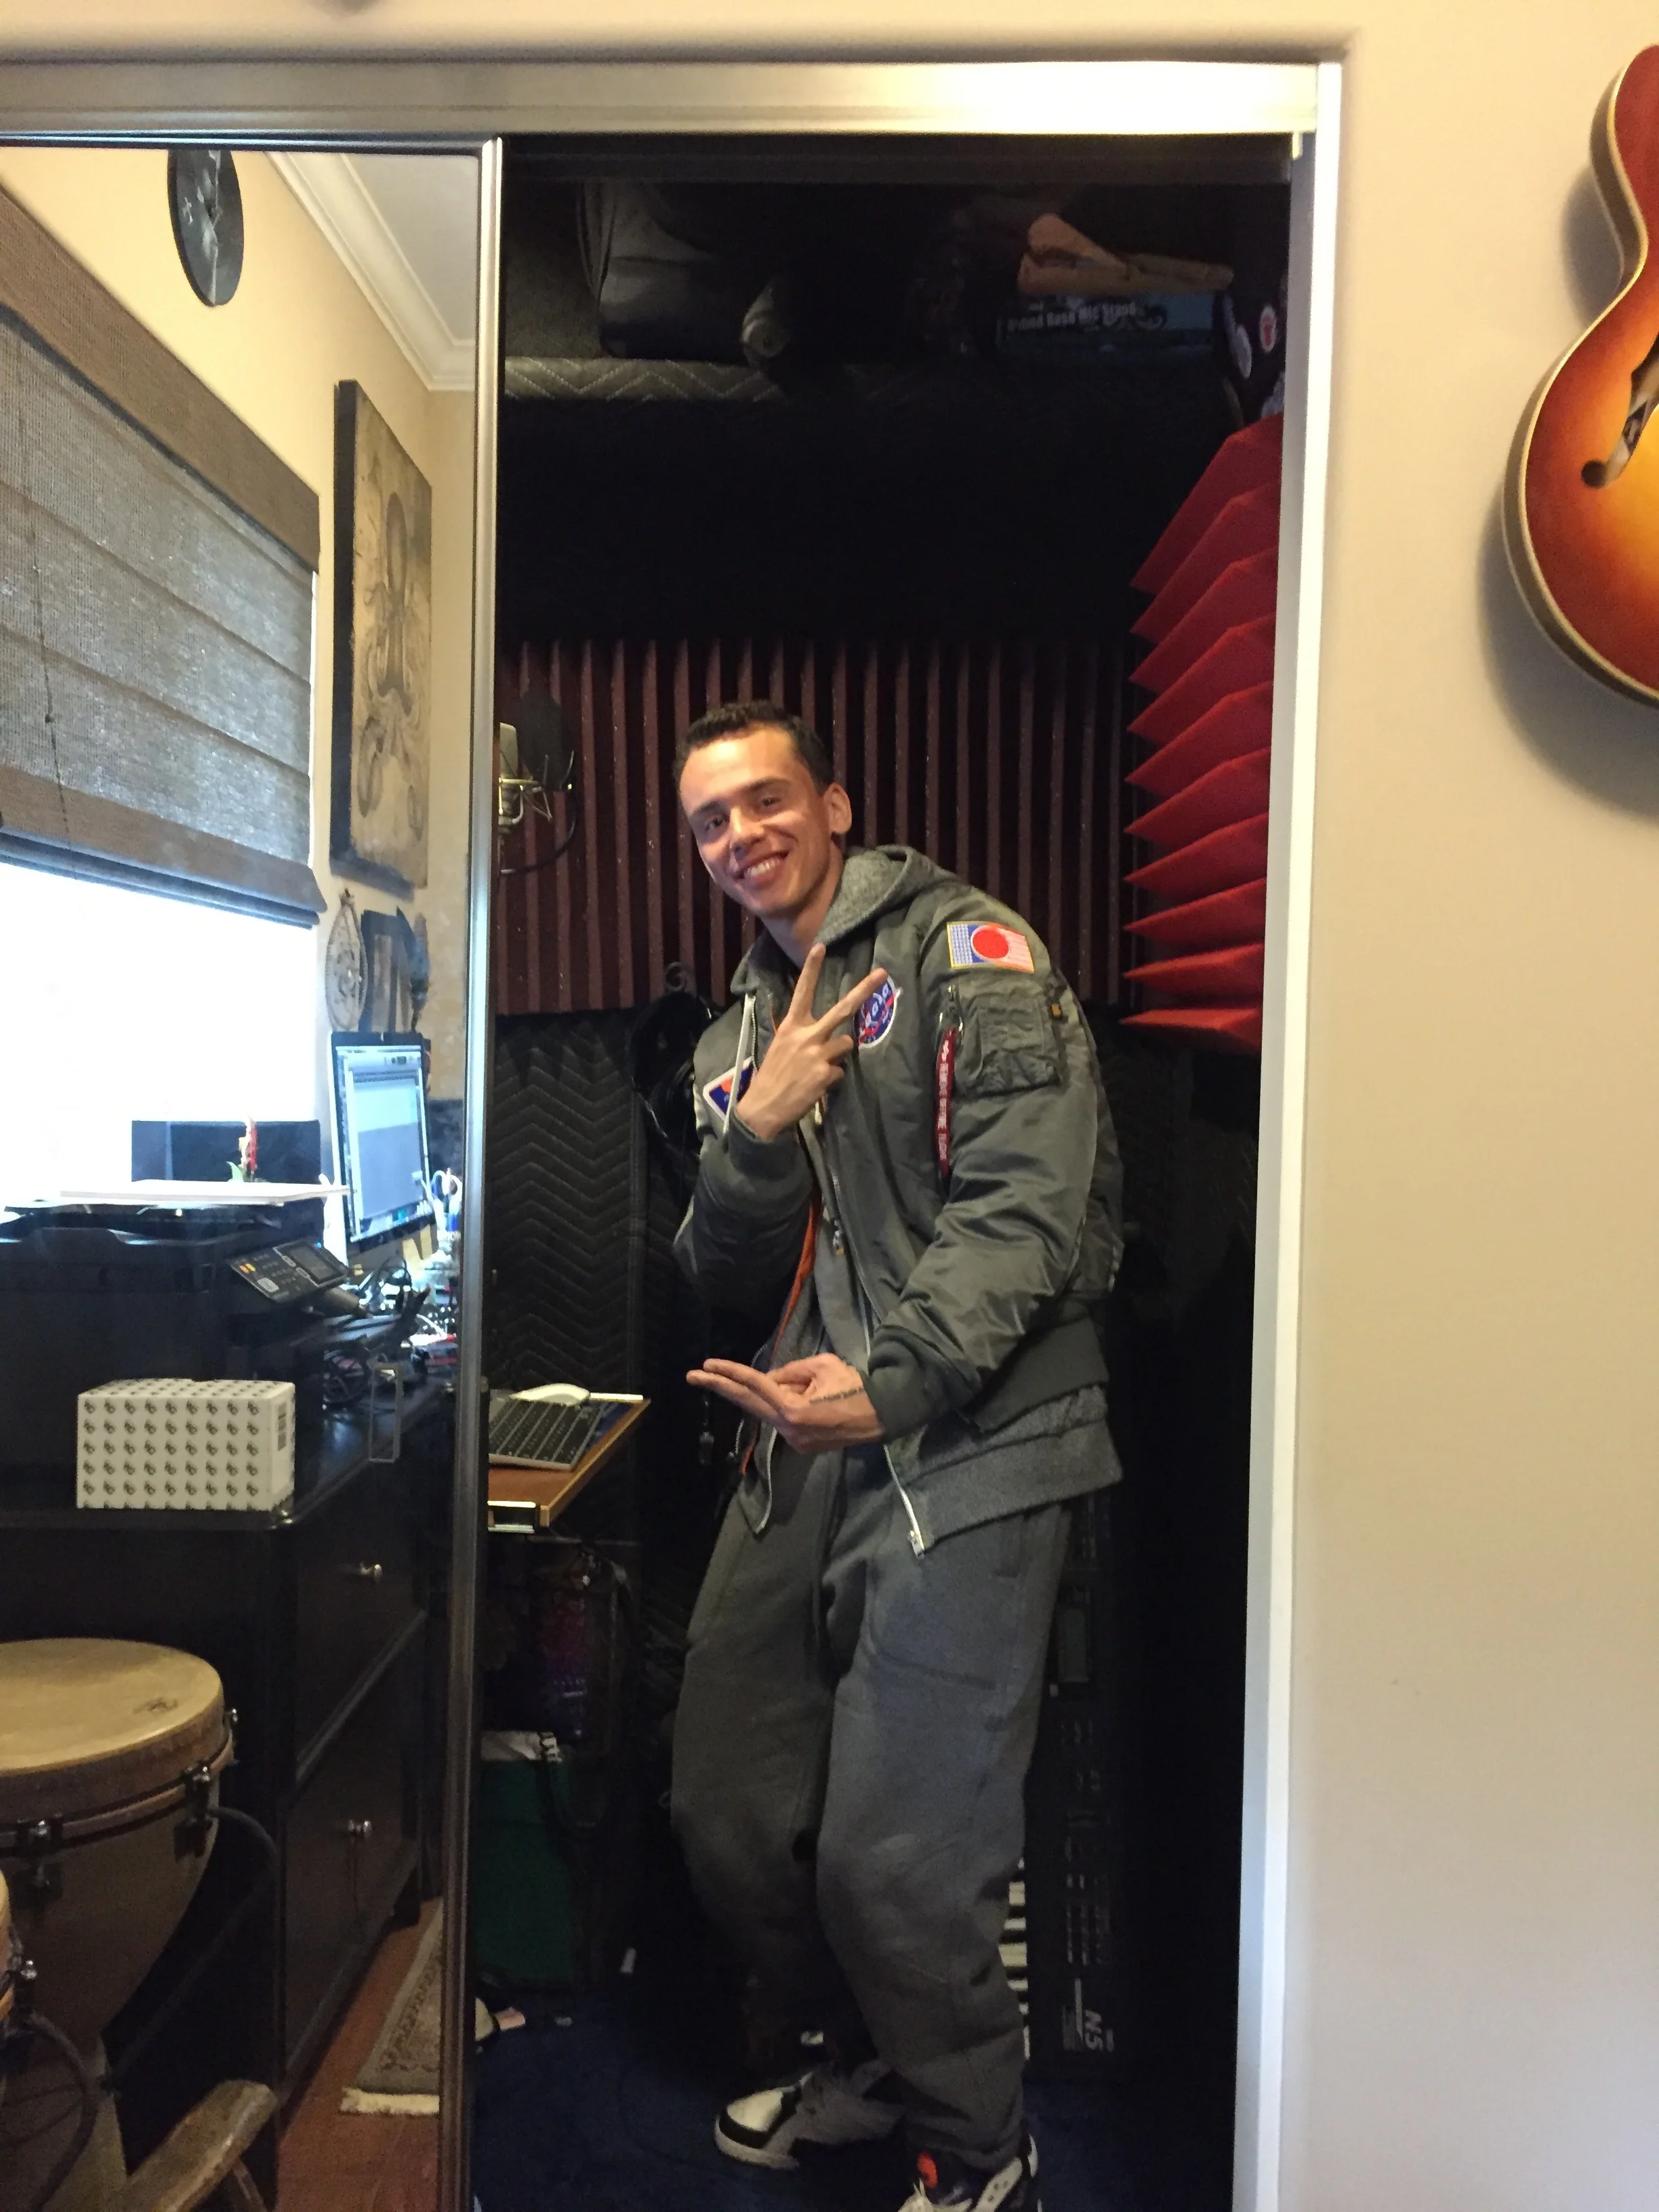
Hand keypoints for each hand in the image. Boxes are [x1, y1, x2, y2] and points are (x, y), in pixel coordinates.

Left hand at [686, 1352, 885, 1447]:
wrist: (880, 1416)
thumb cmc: (854, 1386)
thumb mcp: (822, 1365)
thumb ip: (789, 1372)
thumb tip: (768, 1381)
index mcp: (793, 1408)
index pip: (755, 1385)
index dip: (730, 1373)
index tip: (707, 1365)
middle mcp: (788, 1428)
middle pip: (747, 1403)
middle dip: (720, 1387)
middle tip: (693, 1375)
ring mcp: (793, 1440)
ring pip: (768, 1411)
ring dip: (767, 1394)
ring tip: (800, 1383)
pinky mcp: (800, 1445)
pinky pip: (782, 1419)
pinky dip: (782, 1405)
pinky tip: (807, 1396)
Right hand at [734, 945, 886, 1140]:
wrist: (763, 1107)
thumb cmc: (773, 1075)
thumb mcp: (781, 1046)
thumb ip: (802, 1035)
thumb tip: (829, 1035)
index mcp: (791, 1026)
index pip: (802, 992)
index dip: (811, 969)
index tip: (821, 946)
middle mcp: (806, 1035)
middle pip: (842, 1009)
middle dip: (864, 990)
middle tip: (882, 973)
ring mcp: (818, 1054)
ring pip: (845, 1044)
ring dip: (836, 1056)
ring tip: (815, 1069)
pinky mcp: (825, 1073)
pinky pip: (839, 1071)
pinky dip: (830, 1078)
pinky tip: (814, 1085)